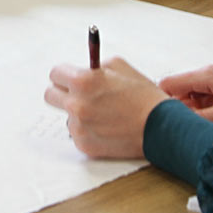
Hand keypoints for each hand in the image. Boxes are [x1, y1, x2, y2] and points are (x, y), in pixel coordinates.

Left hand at [44, 57, 168, 158]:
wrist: (161, 127)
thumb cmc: (144, 96)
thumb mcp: (121, 67)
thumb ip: (96, 66)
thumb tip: (82, 70)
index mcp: (83, 82)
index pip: (55, 74)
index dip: (64, 74)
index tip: (69, 77)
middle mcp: (76, 105)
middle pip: (50, 95)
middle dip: (62, 92)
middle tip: (76, 93)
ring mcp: (79, 127)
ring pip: (67, 116)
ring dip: (79, 113)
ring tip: (104, 113)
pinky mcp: (85, 145)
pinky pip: (78, 133)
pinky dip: (88, 130)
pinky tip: (107, 127)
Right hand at [157, 64, 212, 124]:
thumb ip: (204, 120)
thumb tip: (183, 127)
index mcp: (208, 75)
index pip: (170, 83)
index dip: (160, 100)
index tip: (156, 118)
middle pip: (182, 91)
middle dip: (177, 109)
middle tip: (176, 129)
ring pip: (197, 97)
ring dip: (194, 112)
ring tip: (194, 129)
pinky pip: (211, 100)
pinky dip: (208, 112)